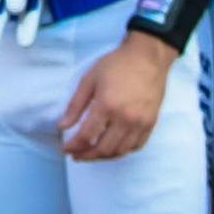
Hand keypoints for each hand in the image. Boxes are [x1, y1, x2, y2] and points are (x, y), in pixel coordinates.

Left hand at [59, 32, 175, 159]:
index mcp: (107, 106)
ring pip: (120, 151)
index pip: (86, 135)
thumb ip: (75, 105)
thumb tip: (62, 126)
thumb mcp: (89, 79)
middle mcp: (125, 118)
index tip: (65, 149)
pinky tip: (112, 147)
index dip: (73, 146)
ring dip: (103, 156)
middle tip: (76, 155)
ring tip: (92, 153)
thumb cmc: (117, 64)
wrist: (148, 56)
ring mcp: (140, 123)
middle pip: (103, 149)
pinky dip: (122, 151)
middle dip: (86, 155)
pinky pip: (136, 146)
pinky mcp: (151, 123)